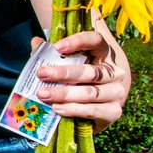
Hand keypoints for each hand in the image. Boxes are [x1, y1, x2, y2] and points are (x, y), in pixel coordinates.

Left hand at [33, 9, 130, 131]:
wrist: (104, 103)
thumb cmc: (83, 78)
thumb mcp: (72, 62)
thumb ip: (55, 52)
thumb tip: (36, 42)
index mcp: (105, 53)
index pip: (96, 40)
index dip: (78, 42)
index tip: (57, 47)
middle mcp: (115, 71)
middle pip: (91, 71)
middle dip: (63, 73)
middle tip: (41, 74)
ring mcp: (117, 92)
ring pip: (90, 92)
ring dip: (64, 94)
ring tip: (43, 94)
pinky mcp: (114, 111)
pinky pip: (92, 110)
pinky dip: (73, 109)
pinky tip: (57, 108)